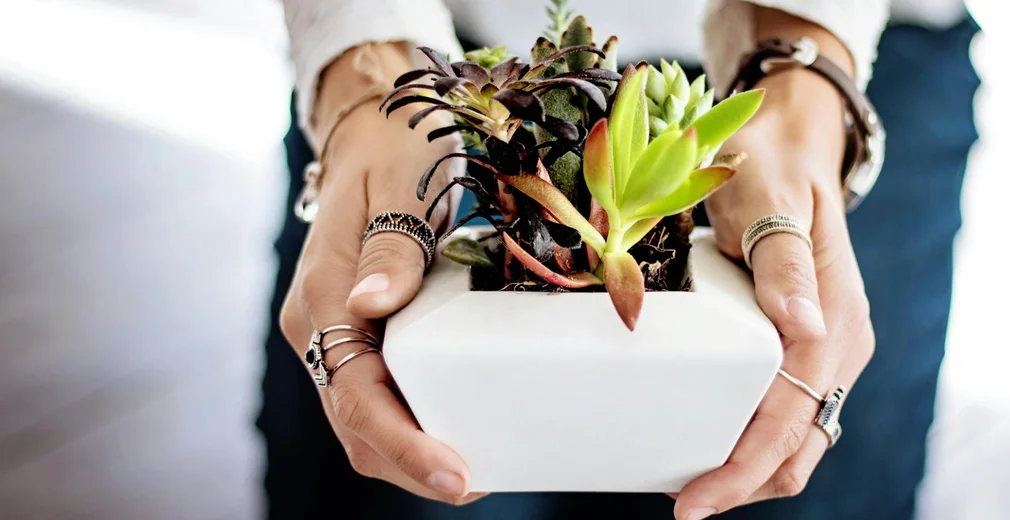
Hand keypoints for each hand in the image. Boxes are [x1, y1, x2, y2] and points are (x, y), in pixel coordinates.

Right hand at [278, 44, 481, 504]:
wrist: (373, 132)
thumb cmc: (393, 152)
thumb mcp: (399, 187)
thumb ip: (389, 248)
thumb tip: (371, 306)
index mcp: (322, 300)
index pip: (358, 397)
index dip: (407, 446)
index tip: (458, 477)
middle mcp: (320, 328)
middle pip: (357, 427)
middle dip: (412, 467)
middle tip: (478, 483)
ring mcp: (337, 334)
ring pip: (364, 421)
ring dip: (413, 455)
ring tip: (477, 471)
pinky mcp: (361, 334)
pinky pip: (380, 395)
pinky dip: (414, 425)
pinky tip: (459, 428)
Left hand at [672, 64, 875, 519]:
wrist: (790, 146)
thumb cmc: (771, 165)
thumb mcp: (767, 197)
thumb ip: (782, 258)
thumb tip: (803, 327)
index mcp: (834, 318)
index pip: (791, 416)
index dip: (744, 466)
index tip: (695, 500)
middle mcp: (839, 343)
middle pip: (799, 445)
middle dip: (745, 483)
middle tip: (684, 504)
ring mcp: (827, 348)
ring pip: (797, 438)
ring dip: (751, 470)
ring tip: (692, 486)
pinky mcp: (807, 347)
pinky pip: (787, 412)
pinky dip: (755, 442)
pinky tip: (712, 444)